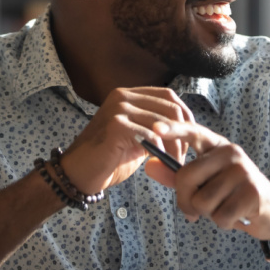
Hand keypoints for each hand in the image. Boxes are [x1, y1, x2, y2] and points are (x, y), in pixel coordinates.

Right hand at [58, 87, 194, 193]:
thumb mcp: (137, 137)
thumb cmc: (109, 159)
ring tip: (172, 163)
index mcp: (128, 95)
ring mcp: (118, 108)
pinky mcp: (116, 125)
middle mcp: (123, 96)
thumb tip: (184, 128)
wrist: (79, 174)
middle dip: (183, 133)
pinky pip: (150, 135)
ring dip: (174, 146)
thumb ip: (155, 127)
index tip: (190, 138)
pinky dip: (160, 150)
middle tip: (182, 156)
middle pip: (170, 107)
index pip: (168, 96)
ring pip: (163, 123)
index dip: (185, 116)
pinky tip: (158, 162)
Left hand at [145, 120, 269, 247]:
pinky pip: (220, 215)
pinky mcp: (252, 192)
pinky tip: (237, 216)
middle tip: (198, 210)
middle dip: (186, 201)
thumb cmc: (234, 196)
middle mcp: (231, 153)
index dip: (174, 130)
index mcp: (218, 147)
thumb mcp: (206, 184)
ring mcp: (243, 171)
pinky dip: (224, 223)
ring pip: (202, 201)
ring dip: (209, 214)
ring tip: (225, 208)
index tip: (155, 128)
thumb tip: (149, 166)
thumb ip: (177, 176)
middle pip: (186, 178)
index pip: (193, 132)